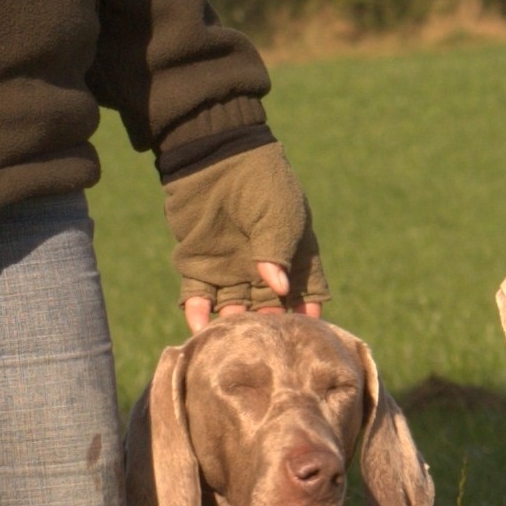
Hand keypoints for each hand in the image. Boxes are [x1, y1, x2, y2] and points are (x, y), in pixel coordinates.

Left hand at [161, 140, 326, 333]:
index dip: (307, 314)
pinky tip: (201, 332)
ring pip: (233, 309)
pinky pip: (199, 298)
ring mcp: (230, 269)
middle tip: (268, 348)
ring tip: (235, 346)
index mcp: (292, 254)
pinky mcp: (200, 266)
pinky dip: (199, 316)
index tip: (307, 336)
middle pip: (268, 308)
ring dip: (234, 327)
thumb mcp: (278, 214)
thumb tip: (280, 289)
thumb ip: (276, 251)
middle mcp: (262, 268)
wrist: (214, 157)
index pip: (305, 291)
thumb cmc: (259, 182)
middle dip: (268, 328)